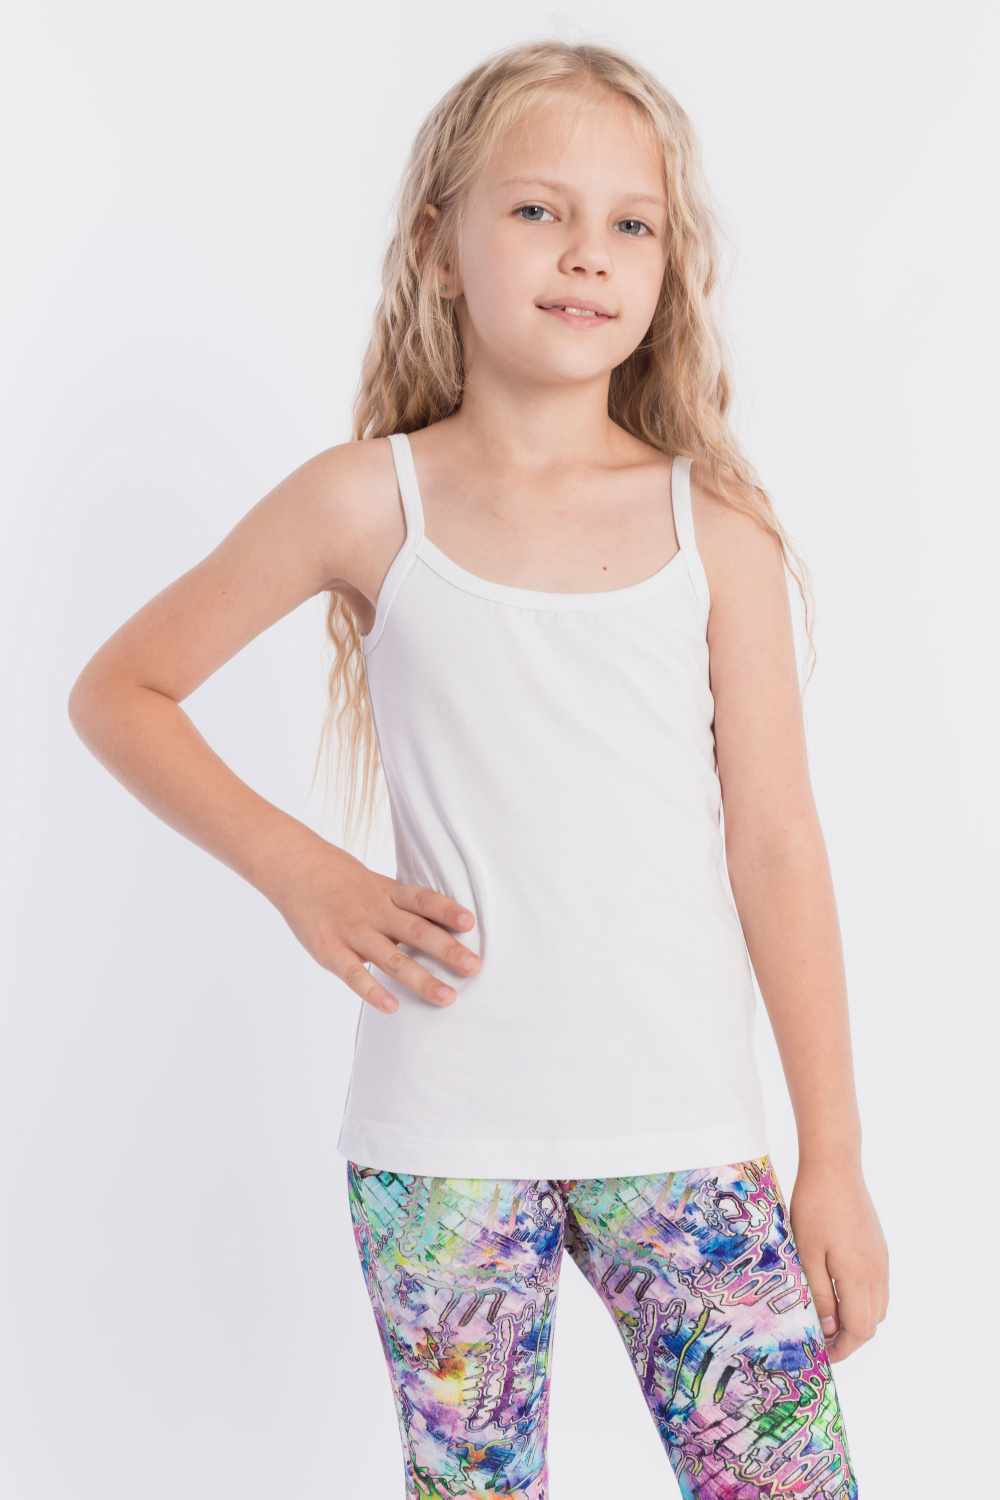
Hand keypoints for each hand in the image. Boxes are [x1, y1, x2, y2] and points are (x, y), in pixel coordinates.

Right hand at [272, 839, 480, 1013]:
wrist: (294, 869)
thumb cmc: (342, 880)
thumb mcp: (375, 883)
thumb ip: (402, 907)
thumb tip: (442, 928)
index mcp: (387, 891)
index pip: (422, 899)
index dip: (446, 910)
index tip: (470, 923)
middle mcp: (373, 911)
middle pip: (415, 931)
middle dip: (447, 951)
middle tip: (474, 968)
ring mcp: (351, 932)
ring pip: (391, 959)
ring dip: (421, 980)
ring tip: (447, 997)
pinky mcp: (330, 951)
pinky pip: (354, 975)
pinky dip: (374, 992)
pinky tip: (393, 1006)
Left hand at [790, 1162, 888, 1362]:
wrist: (835, 1166)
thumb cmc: (814, 1207)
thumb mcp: (807, 1253)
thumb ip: (819, 1294)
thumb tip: (830, 1329)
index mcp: (859, 1277)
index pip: (860, 1330)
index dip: (843, 1348)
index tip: (822, 1353)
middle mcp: (877, 1272)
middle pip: (872, 1322)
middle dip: (849, 1338)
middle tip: (822, 1338)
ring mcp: (881, 1258)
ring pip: (878, 1306)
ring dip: (858, 1319)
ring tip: (828, 1317)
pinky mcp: (879, 1246)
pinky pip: (878, 1286)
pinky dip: (863, 1299)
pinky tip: (839, 1290)